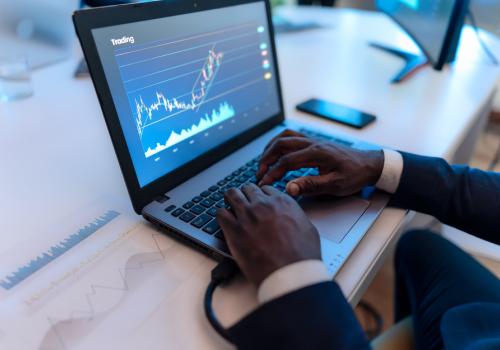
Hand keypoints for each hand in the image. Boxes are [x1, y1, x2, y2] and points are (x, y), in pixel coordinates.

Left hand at [217, 184, 320, 286]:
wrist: (290, 272)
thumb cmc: (301, 255)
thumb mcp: (307, 227)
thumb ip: (295, 216)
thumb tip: (289, 216)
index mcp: (282, 202)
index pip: (265, 189)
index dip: (260, 195)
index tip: (257, 201)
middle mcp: (263, 204)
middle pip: (247, 189)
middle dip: (245, 194)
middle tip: (243, 202)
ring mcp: (247, 215)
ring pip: (232, 194)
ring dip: (231, 199)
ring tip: (230, 205)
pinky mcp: (234, 230)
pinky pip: (220, 213)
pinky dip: (222, 215)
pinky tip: (225, 221)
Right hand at [256, 129, 383, 196]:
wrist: (370, 164)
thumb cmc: (355, 175)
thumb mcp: (335, 185)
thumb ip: (311, 186)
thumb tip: (290, 187)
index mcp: (317, 153)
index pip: (286, 161)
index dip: (272, 172)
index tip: (264, 183)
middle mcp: (313, 143)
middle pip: (281, 144)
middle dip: (266, 158)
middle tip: (259, 173)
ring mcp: (313, 140)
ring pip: (284, 137)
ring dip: (271, 148)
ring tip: (263, 162)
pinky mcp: (314, 142)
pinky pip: (292, 137)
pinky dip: (279, 143)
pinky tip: (276, 153)